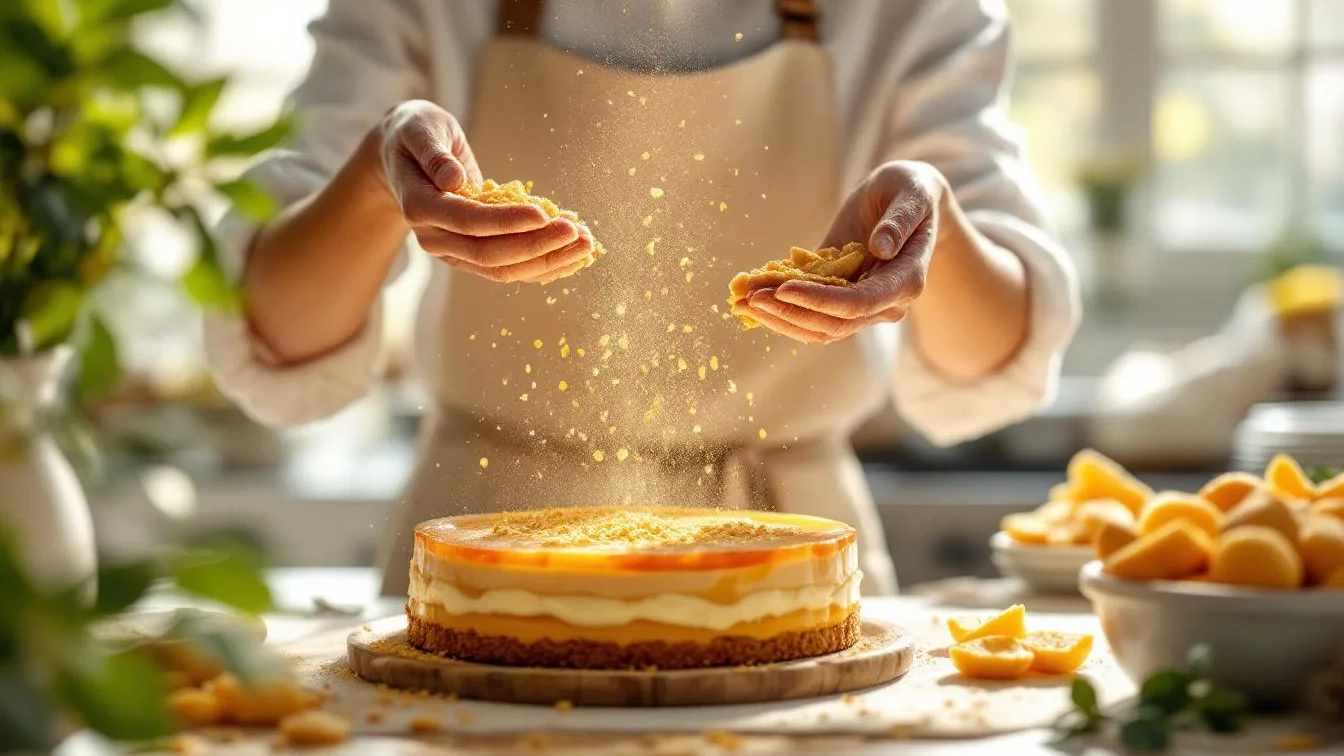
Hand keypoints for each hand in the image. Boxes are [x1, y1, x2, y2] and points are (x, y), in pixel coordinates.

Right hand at [376, 100, 594, 283]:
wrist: (405, 156)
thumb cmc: (416, 135)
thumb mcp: (420, 129)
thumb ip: (434, 154)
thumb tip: (453, 179)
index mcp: (419, 208)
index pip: (468, 222)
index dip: (506, 221)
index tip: (543, 212)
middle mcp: (435, 238)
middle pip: (490, 255)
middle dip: (537, 246)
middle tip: (579, 234)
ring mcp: (454, 251)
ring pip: (503, 269)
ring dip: (548, 261)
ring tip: (587, 245)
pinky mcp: (473, 254)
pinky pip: (510, 267)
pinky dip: (544, 264)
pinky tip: (575, 255)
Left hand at [743, 161, 945, 343]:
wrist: (907, 199)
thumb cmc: (912, 189)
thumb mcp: (912, 192)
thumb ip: (900, 220)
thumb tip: (881, 248)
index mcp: (906, 281)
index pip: (859, 304)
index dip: (820, 300)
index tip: (784, 289)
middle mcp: (884, 302)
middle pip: (834, 324)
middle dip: (790, 312)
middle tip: (751, 297)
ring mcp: (861, 303)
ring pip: (819, 327)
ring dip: (779, 318)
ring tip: (743, 301)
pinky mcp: (840, 294)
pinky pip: (810, 311)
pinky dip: (781, 306)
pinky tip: (751, 294)